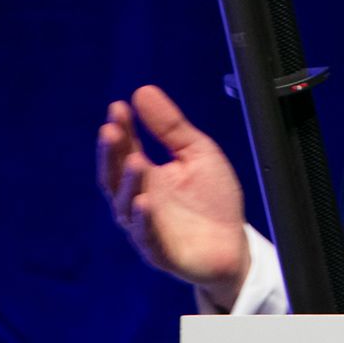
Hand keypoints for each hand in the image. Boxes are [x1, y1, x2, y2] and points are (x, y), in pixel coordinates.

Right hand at [96, 85, 249, 307]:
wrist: (232, 244)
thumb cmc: (211, 199)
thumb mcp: (196, 152)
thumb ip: (171, 127)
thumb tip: (142, 91)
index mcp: (146, 176)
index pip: (125, 148)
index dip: (120, 129)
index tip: (118, 107)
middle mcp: (138, 200)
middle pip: (116, 176)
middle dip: (112, 153)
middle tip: (111, 130)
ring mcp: (146, 227)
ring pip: (128, 205)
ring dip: (128, 183)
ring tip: (134, 160)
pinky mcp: (160, 252)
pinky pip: (147, 236)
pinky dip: (144, 221)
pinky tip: (144, 202)